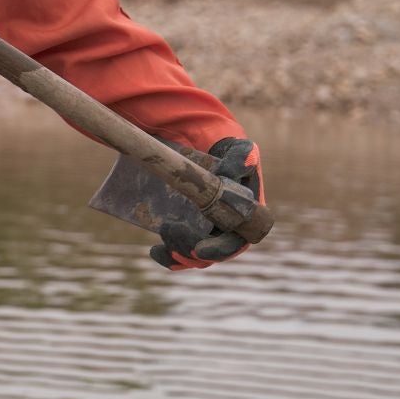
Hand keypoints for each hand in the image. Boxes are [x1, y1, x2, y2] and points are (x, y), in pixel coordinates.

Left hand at [150, 136, 263, 270]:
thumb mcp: (238, 149)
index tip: (200, 249)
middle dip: (190, 252)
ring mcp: (206, 231)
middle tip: (170, 232)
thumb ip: (242, 157)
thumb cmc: (227, 151)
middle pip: (210, 254)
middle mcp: (226, 230)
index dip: (220, 249)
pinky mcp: (188, 228)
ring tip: (164, 231)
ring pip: (194, 255)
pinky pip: (179, 250)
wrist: (204, 142)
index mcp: (244, 218)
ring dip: (178, 251)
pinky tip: (155, 251)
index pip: (236, 243)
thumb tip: (233, 173)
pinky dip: (168, 256)